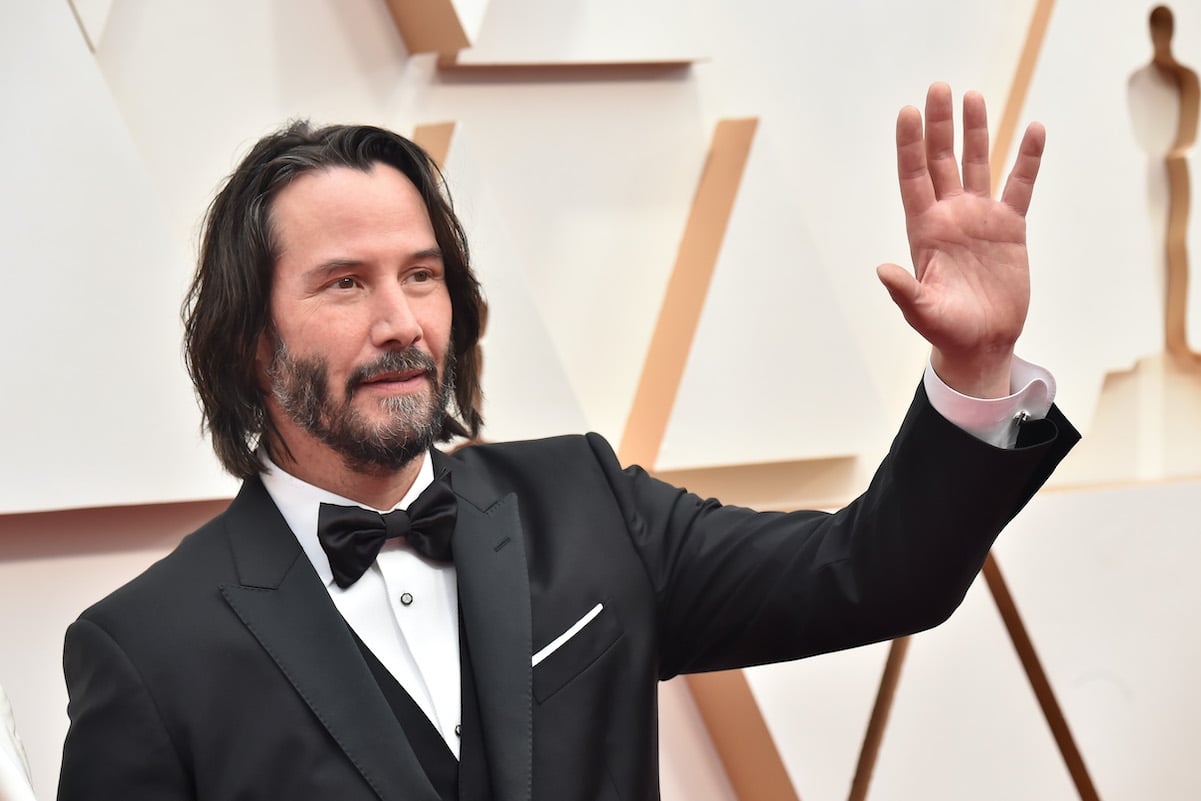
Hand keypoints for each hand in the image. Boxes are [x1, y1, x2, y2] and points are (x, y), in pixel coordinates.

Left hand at [876, 83, 1044, 397]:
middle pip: (941, 161)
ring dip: (975, 132)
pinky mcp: (1009, 228)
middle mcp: (949, 217)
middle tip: (938, 88)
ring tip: (973, 96)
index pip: (913, 179)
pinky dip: (1027, 159)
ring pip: (976, 164)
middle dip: (939, 126)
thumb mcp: (922, 311)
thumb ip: (904, 290)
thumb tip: (882, 270)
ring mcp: (979, 219)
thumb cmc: (947, 330)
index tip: (907, 113)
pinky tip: (1032, 129)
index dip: (909, 146)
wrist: (982, 342)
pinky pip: (1020, 186)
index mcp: (924, 231)